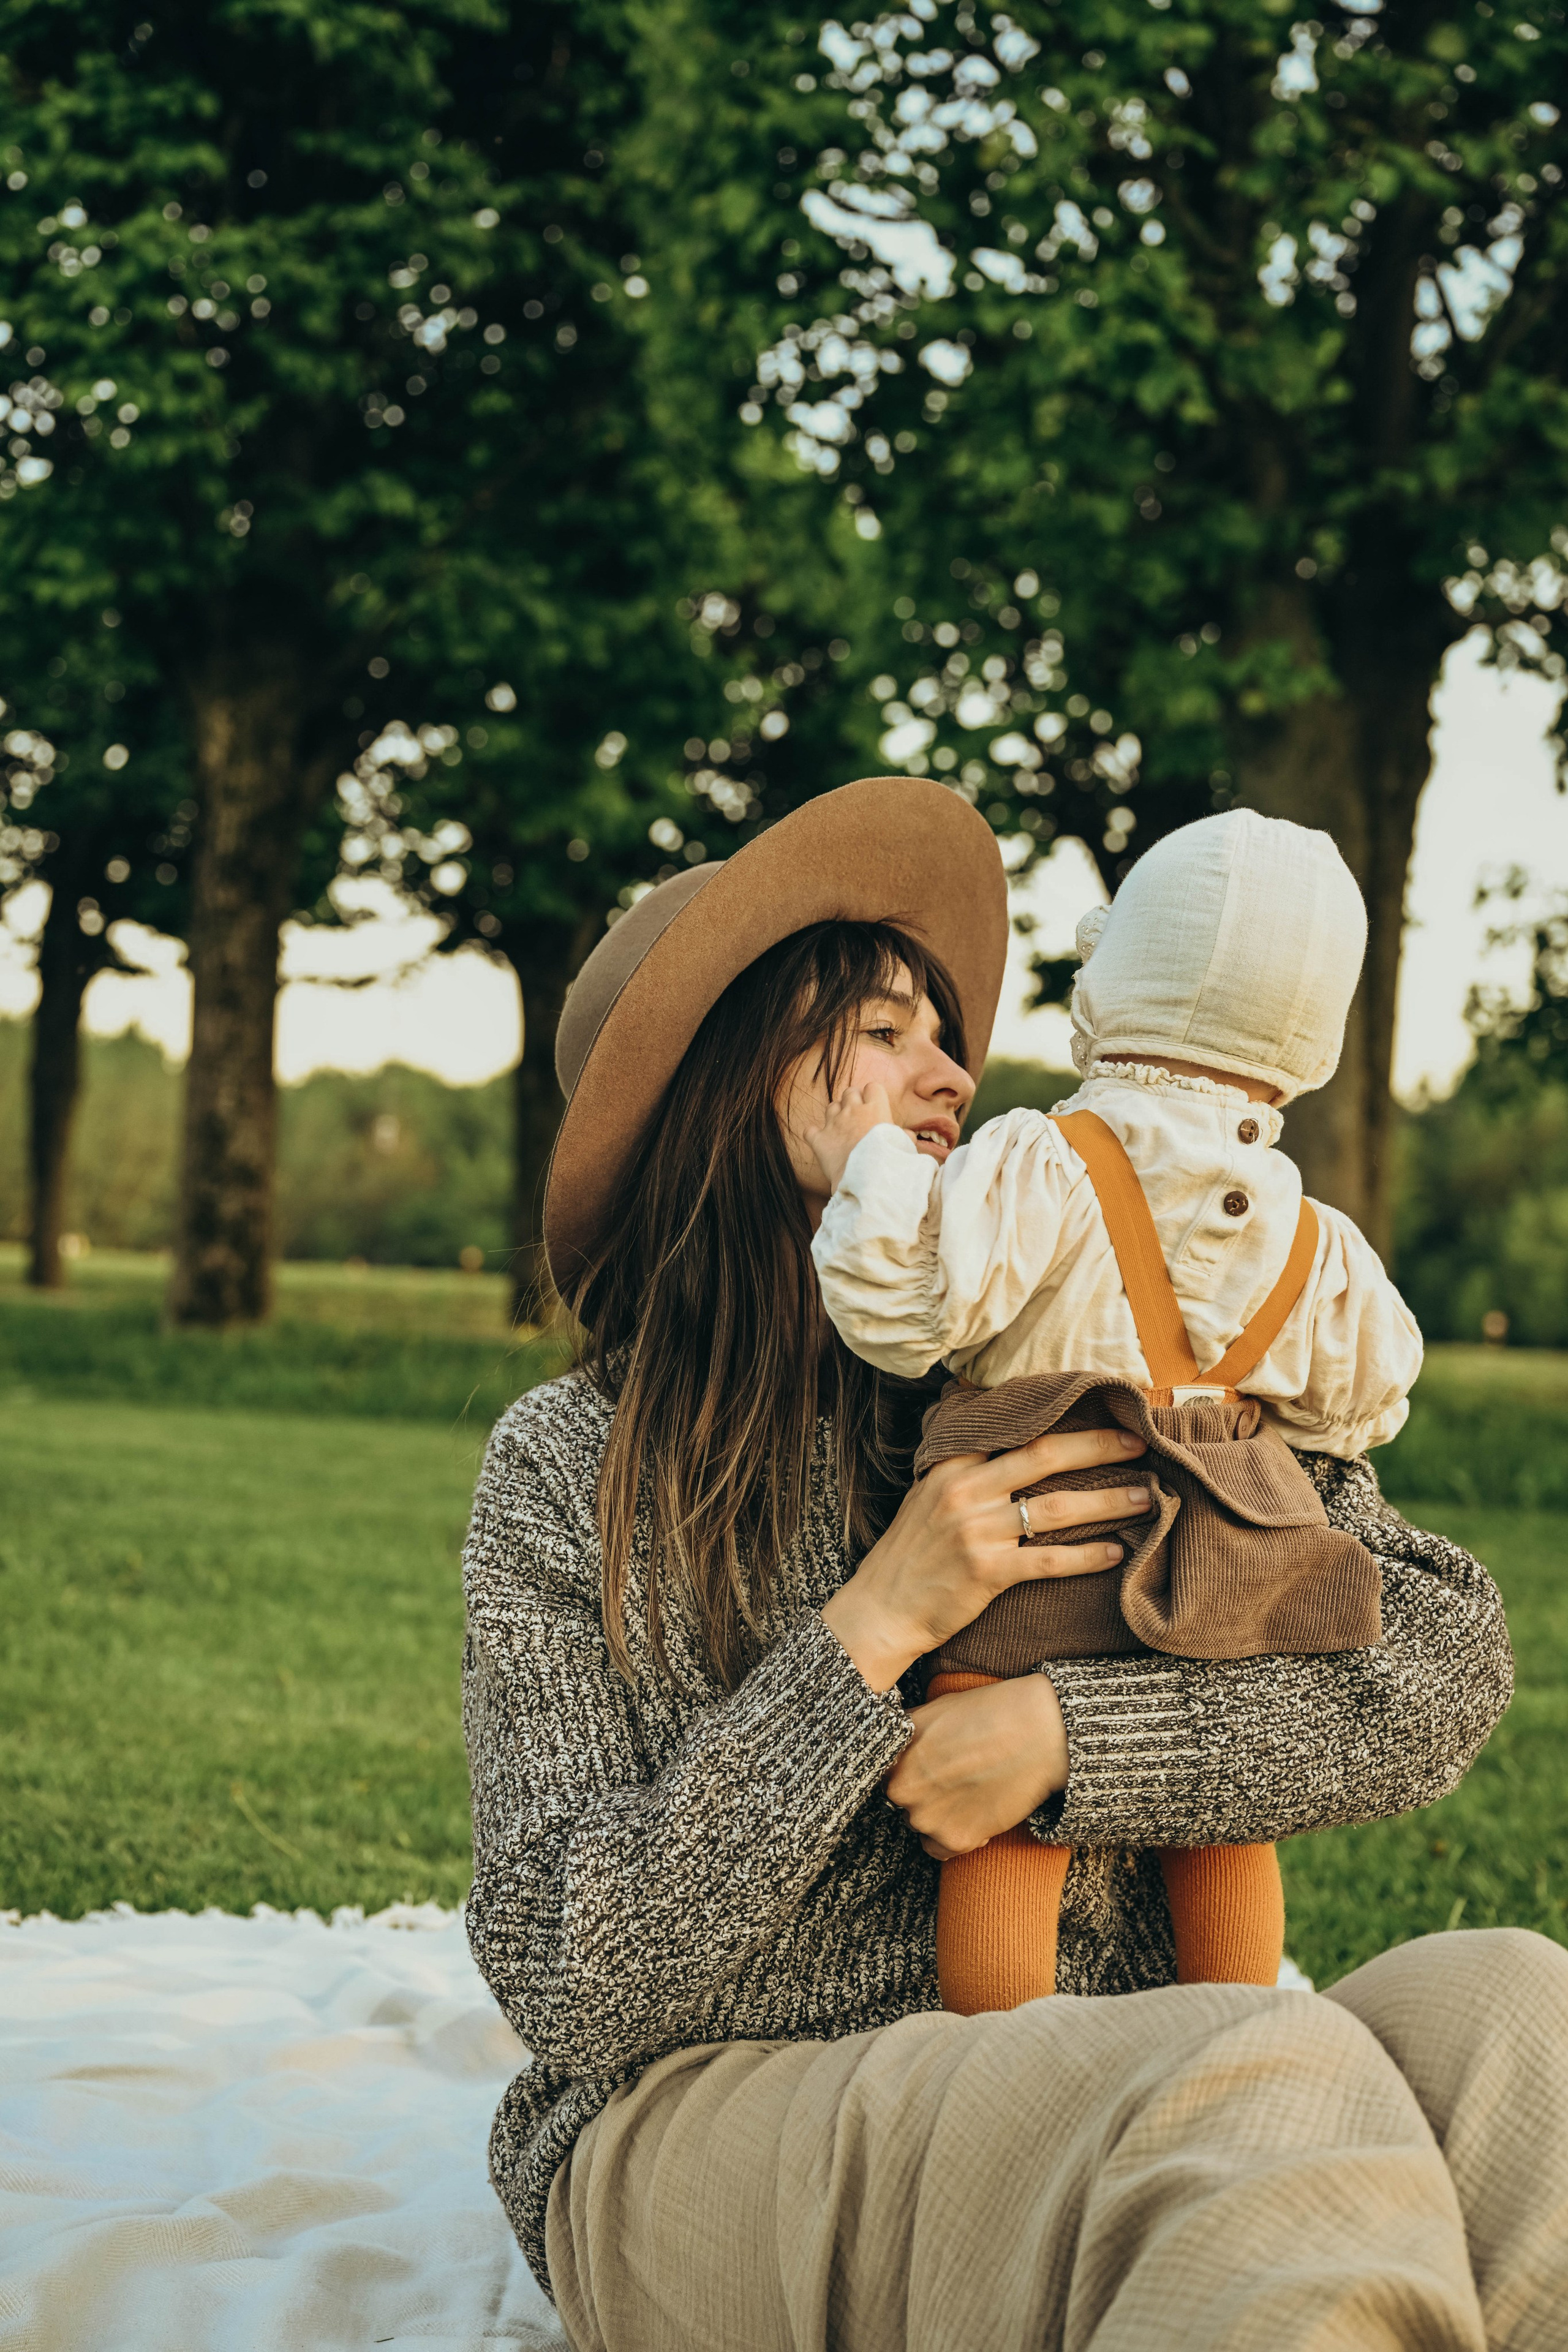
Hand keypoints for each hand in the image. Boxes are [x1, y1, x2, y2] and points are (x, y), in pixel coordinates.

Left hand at [807, 1081, 893, 1192]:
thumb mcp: (903, 1145)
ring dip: (835, 1114)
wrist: (868, 1178)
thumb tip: (906, 1135)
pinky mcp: (820, 1140)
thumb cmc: (890, 1161)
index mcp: (875, 1109)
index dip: (873, 1096)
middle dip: (853, 1101)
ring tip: (842, 1129)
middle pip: (850, 1092)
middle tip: (858, 1117)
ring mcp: (834, 1123)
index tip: (876, 1109)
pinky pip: (809, 1130)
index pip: (873, 1087)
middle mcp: (853, 1111)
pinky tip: (821, 1141)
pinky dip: (814, 1134)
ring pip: (831, 1106)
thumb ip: (903, 1136)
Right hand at [821, 1425, 1149, 1693]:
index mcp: (952, 1466)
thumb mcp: (926, 1496)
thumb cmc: (909, 1555)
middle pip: (1044, 1456)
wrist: (881, 1610)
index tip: (1101, 1412)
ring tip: (1145, 1497)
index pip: (1013, 1428)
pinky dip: (1087, 1556)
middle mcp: (964, 1491)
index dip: (1061, 1418)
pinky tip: (1116, 1554)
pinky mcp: (987, 1573)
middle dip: (1098, 1446)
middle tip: (1140, 1444)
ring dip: (1107, 1501)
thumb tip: (1006, 1441)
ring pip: (1056, 1508)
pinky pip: (1049, 1560)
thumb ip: (964, 1468)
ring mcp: (976, 1532)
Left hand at [885, 1675, 1067, 1859]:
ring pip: (921, 1825)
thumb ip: (907, 1734)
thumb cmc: (989, 1713)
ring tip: (969, 1790)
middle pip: (902, 1801)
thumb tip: (895, 1746)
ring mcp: (927, 1818)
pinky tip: (975, 1812)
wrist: (1038, 1733)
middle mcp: (901, 1790)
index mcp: (893, 1756)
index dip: (904, 1770)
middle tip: (952, 1776)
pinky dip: (953, 1837)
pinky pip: (940, 1849)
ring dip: (938, 1815)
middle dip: (922, 1792)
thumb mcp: (934, 1710)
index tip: (922, 1767)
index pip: (884, 1774)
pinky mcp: (956, 1839)